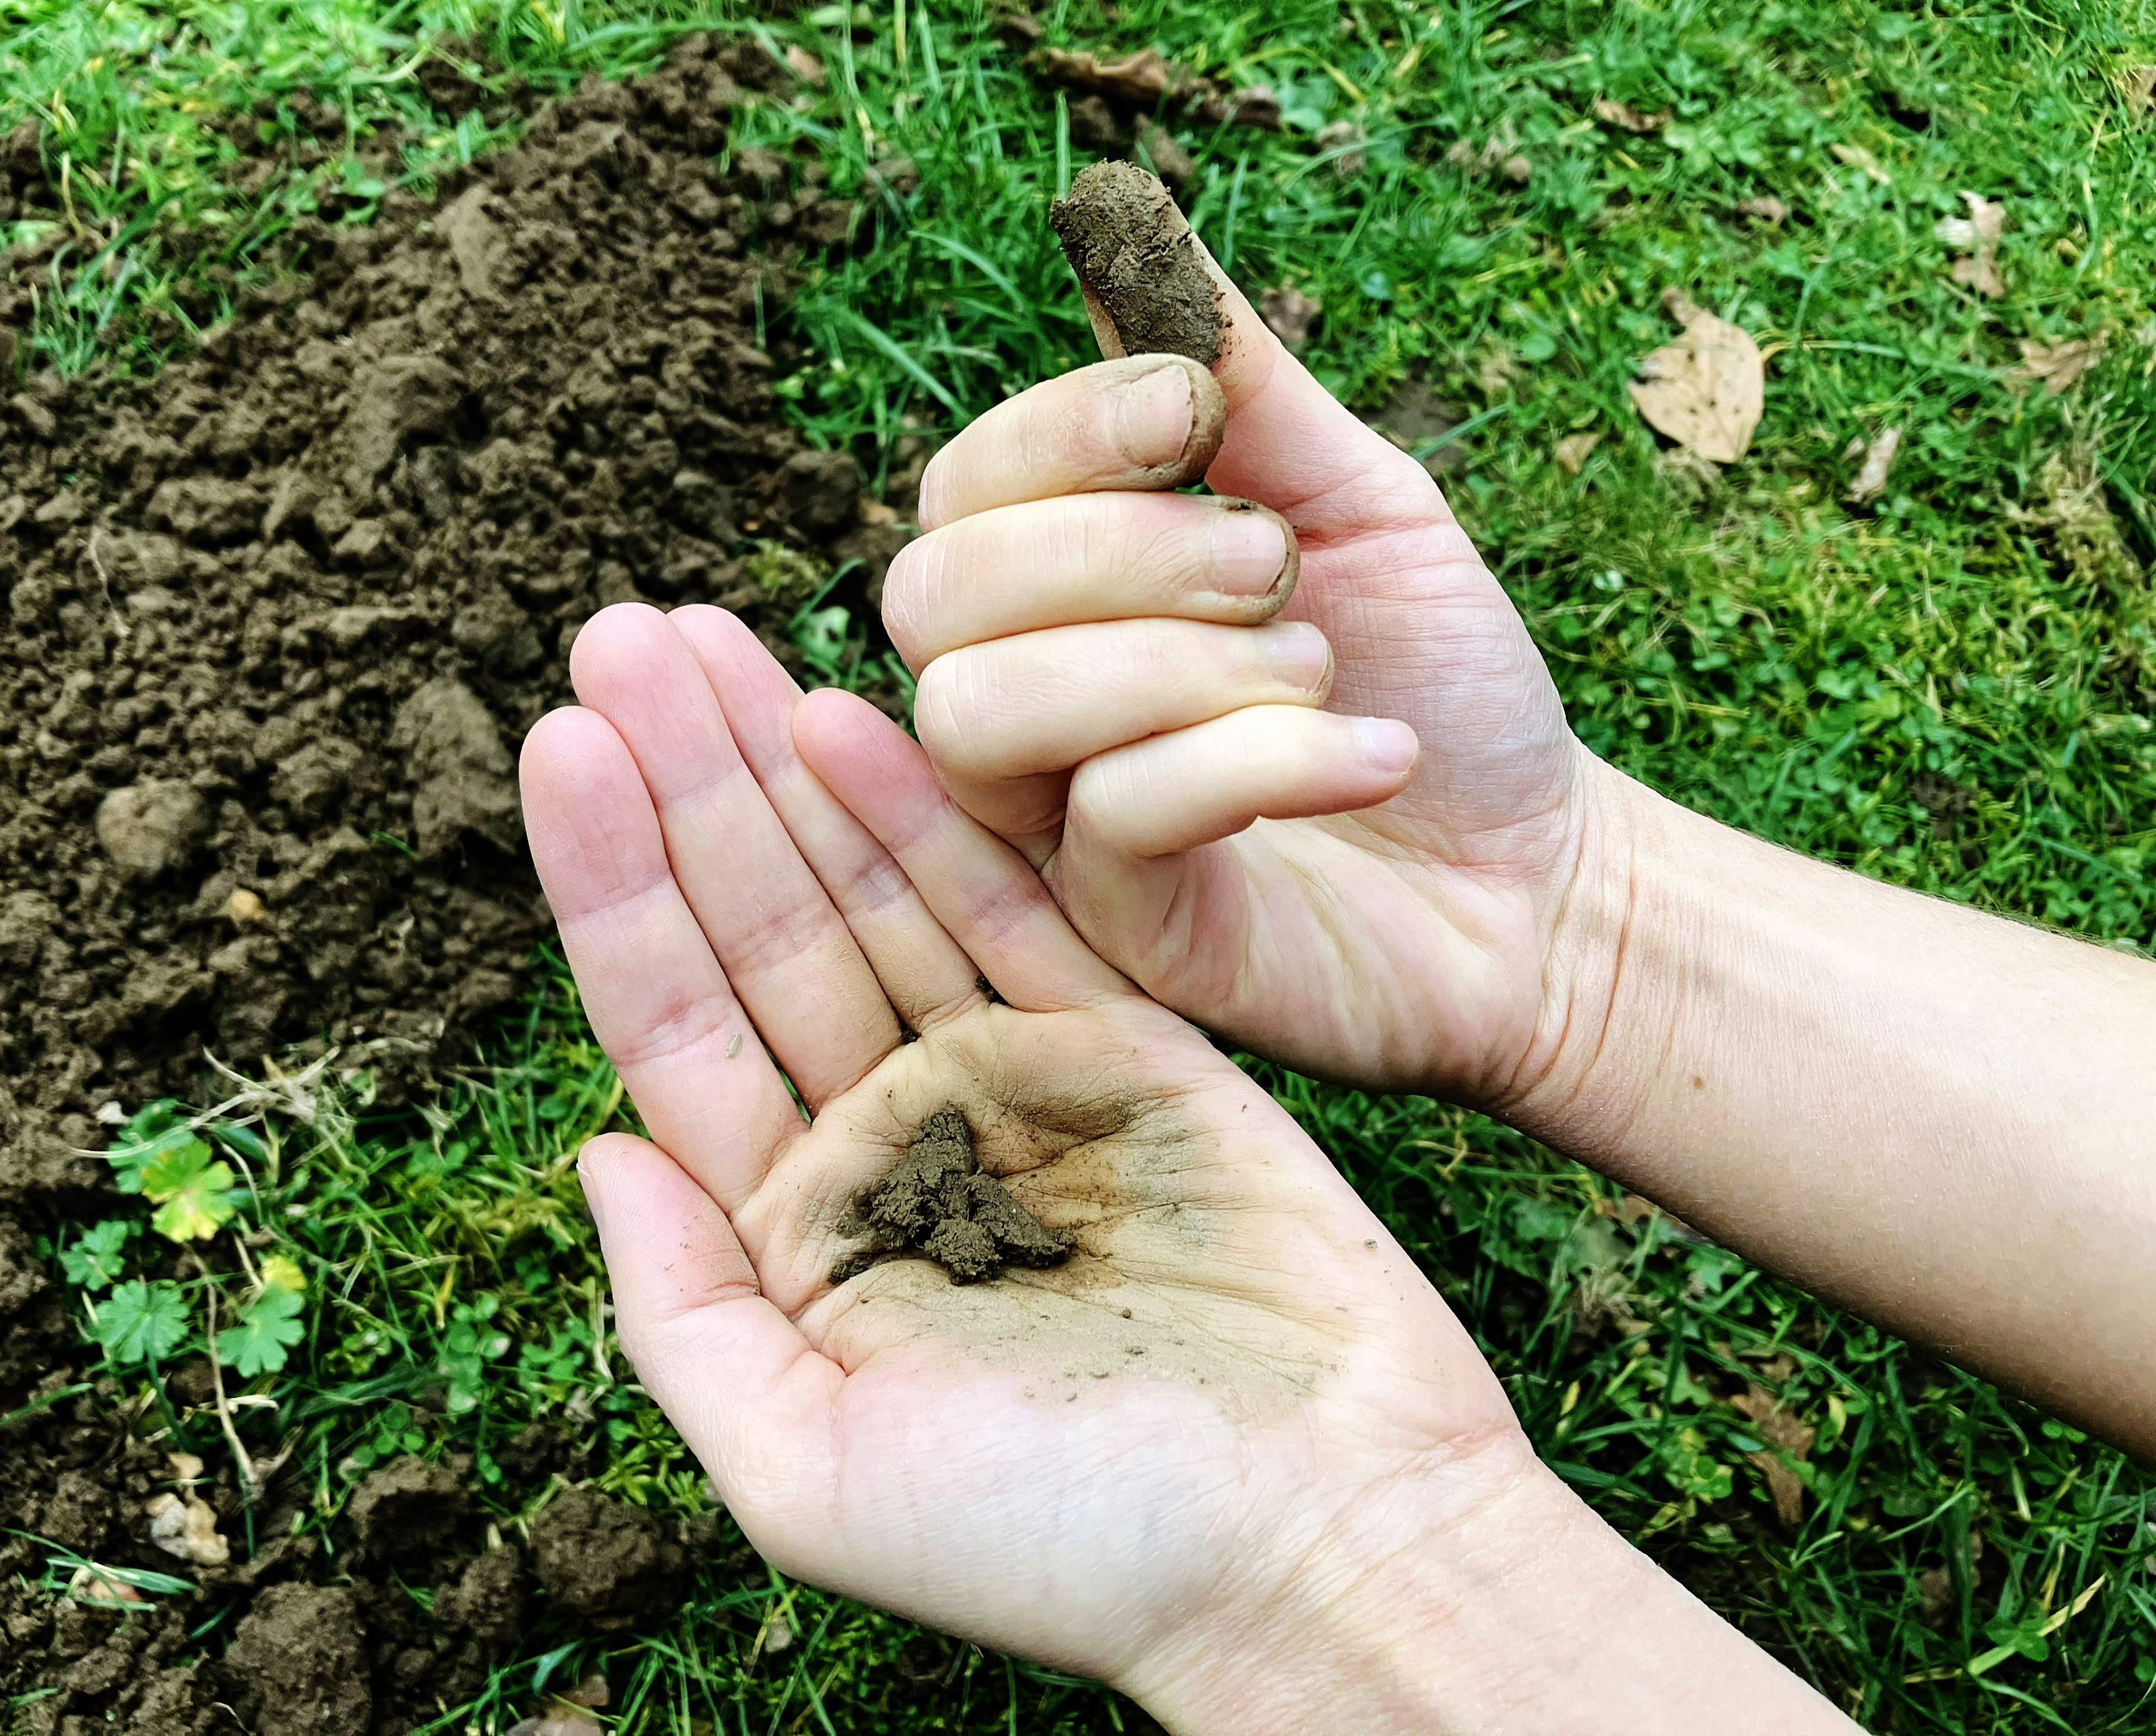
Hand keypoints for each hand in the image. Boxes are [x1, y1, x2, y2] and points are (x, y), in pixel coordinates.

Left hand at [518, 605, 1850, 1732]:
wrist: (1325, 1533)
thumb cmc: (1073, 1543)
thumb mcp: (814, 1476)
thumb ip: (683, 1319)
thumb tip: (593, 1154)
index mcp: (803, 1238)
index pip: (673, 1031)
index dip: (610, 888)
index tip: (557, 746)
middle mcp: (889, 1141)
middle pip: (758, 932)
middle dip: (684, 785)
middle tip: (616, 633)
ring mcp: (1005, 1082)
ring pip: (869, 892)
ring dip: (784, 766)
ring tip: (701, 639)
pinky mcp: (1126, 1046)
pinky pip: (1011, 908)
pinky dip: (933, 818)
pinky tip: (852, 718)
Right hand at [882, 262, 1605, 1103]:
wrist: (1534, 874)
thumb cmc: (1435, 678)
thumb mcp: (1361, 503)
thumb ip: (1242, 383)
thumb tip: (1124, 218)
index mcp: (1059, 589)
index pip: (963, 487)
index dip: (1059, 431)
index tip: (1195, 414)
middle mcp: (1024, 700)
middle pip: (933, 593)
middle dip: (1115, 553)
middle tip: (1273, 568)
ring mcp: (1048, 827)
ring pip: (977, 708)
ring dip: (1166, 662)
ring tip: (1314, 669)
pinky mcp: (1114, 930)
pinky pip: (1112, 813)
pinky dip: (1259, 759)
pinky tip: (1379, 756)